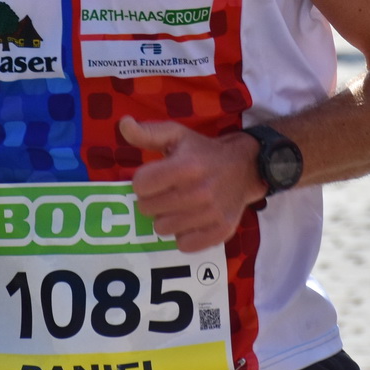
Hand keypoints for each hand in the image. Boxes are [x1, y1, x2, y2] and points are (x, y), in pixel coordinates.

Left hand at [120, 117, 265, 252]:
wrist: (246, 167)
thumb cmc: (204, 150)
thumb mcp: (177, 134)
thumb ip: (147, 133)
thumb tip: (124, 124)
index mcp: (186, 166)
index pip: (140, 186)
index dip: (143, 181)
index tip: (155, 178)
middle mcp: (199, 192)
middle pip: (148, 209)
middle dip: (152, 200)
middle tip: (166, 192)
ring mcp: (211, 214)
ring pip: (162, 229)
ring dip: (166, 218)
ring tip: (178, 206)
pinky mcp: (221, 231)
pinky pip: (184, 245)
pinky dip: (184, 235)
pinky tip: (190, 220)